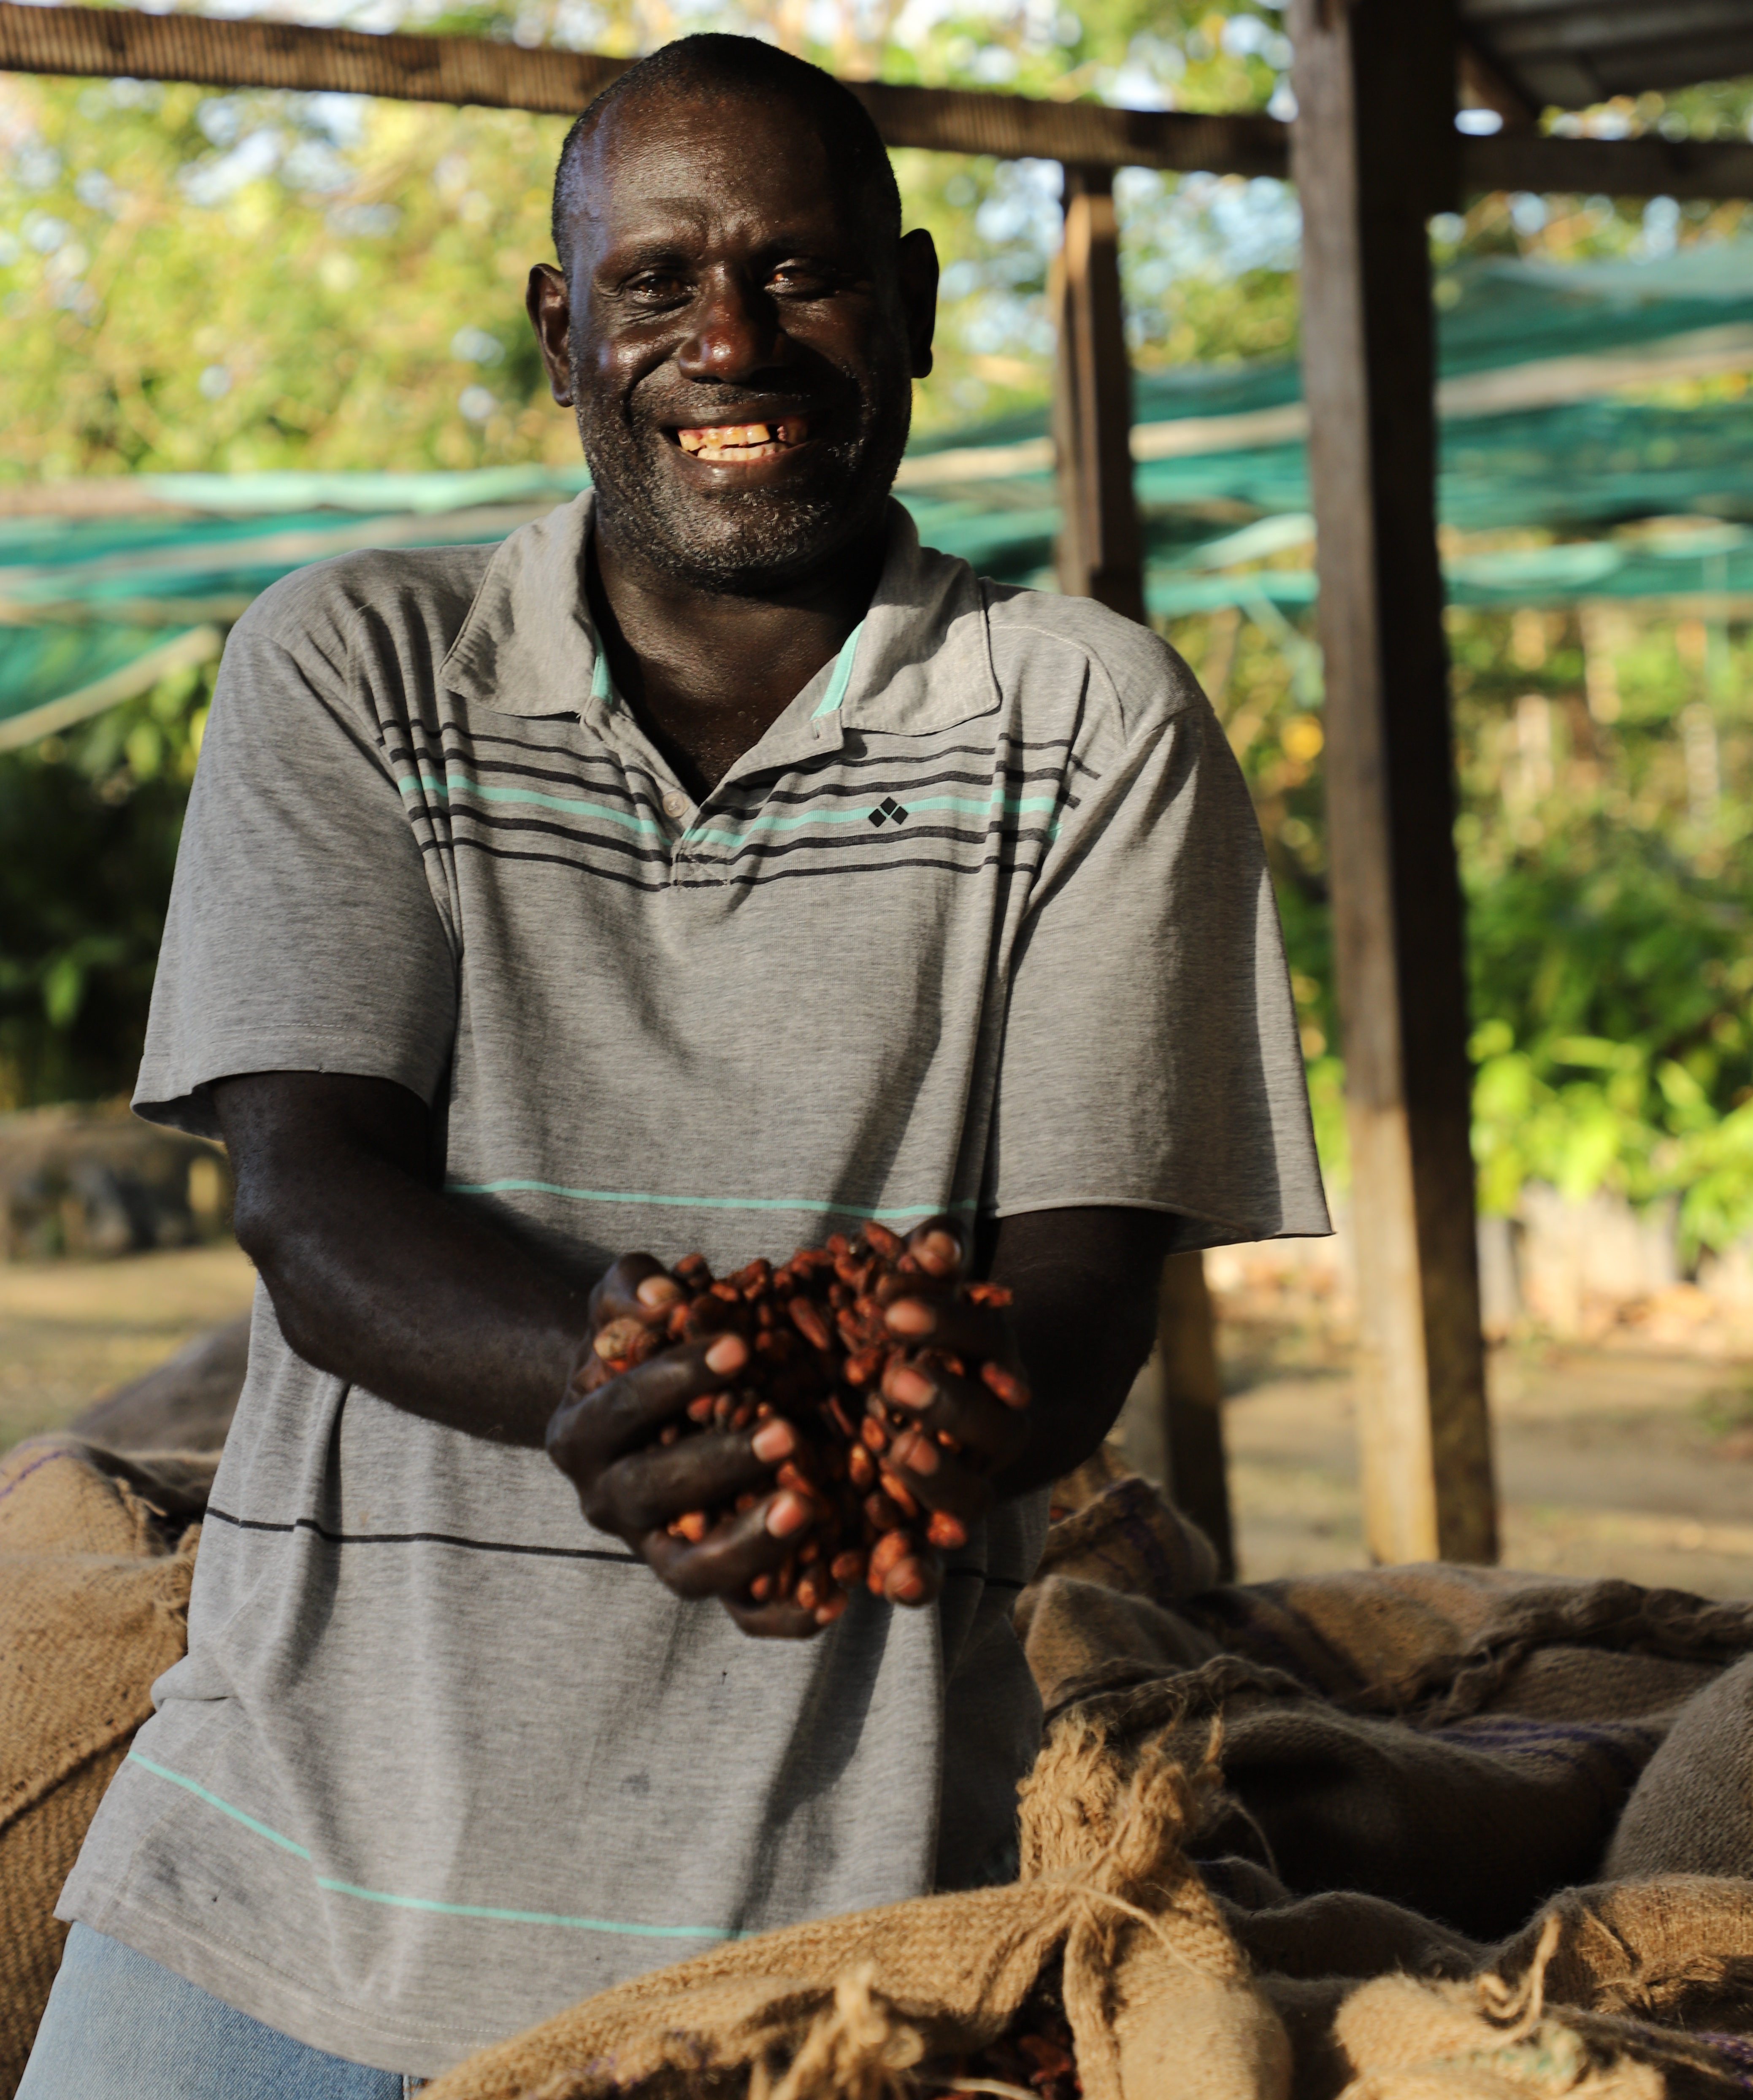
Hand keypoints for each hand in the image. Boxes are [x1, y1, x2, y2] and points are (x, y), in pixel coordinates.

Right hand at [545, 1254, 824, 1637]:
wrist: (635, 1408)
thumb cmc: (641, 1342)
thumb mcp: (624, 1301)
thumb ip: (633, 1289)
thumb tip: (667, 1297)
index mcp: (581, 1434)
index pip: (623, 1407)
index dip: (677, 1379)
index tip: (742, 1347)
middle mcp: (609, 1502)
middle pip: (653, 1494)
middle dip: (719, 1462)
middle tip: (786, 1430)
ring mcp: (656, 1549)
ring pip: (691, 1572)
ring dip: (748, 1545)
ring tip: (807, 1505)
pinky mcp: (706, 1579)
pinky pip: (742, 1615)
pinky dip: (784, 1614)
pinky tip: (836, 1596)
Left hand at [874, 1220, 1031, 1566]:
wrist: (1000, 1408)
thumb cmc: (947, 1335)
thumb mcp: (944, 1289)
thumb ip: (939, 1261)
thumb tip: (936, 1239)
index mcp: (997, 1365)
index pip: (980, 1339)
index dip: (942, 1324)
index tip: (890, 1311)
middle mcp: (996, 1431)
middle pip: (986, 1424)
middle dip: (945, 1403)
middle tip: (895, 1382)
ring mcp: (973, 1485)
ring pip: (966, 1498)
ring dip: (935, 1481)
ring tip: (897, 1457)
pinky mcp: (938, 1532)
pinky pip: (933, 1562)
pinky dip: (918, 1575)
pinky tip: (893, 1582)